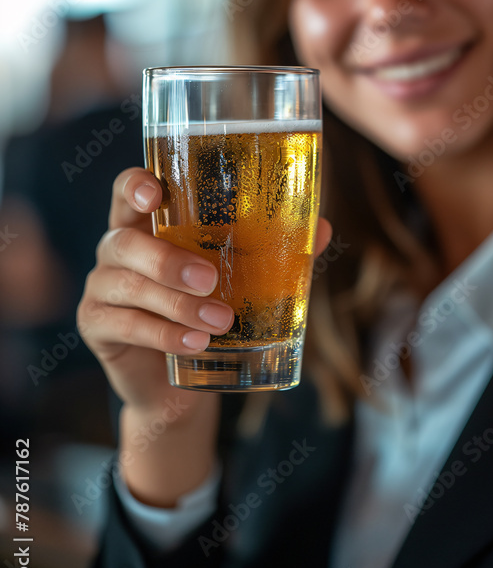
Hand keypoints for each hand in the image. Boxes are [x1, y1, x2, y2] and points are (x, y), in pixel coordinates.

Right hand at [78, 166, 332, 414]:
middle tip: (210, 279)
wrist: (182, 382)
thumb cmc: (211, 309)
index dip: (135, 185)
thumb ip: (275, 250)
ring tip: (220, 322)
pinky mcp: (96, 326)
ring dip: (176, 304)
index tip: (155, 192)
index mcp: (148, 223)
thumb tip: (322, 227)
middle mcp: (117, 248)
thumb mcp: (245, 278)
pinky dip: (163, 334)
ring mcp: (101, 287)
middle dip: (167, 259)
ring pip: (128, 286)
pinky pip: (124, 325)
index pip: (129, 190)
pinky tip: (194, 343)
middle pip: (125, 240)